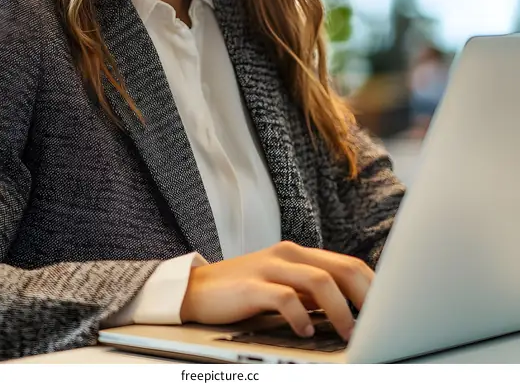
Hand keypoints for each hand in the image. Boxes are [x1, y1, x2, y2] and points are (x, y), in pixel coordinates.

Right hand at [180, 241, 373, 340]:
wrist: (196, 289)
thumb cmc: (244, 292)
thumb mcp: (284, 287)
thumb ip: (313, 293)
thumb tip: (352, 311)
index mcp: (300, 254)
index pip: (349, 264)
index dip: (374, 287)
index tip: (390, 313)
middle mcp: (289, 254)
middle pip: (341, 268)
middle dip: (367, 297)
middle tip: (381, 325)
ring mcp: (270, 266)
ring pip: (319, 280)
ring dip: (341, 309)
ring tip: (350, 334)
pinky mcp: (252, 285)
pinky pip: (284, 297)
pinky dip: (300, 315)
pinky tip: (306, 330)